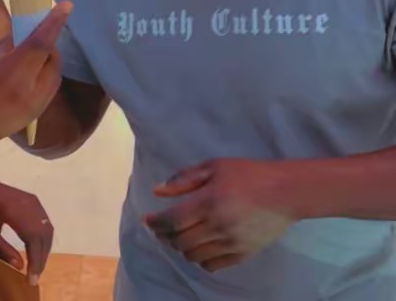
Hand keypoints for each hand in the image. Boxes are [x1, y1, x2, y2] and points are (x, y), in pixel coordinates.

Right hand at [0, 2, 69, 156]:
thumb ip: (7, 45)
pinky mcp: (41, 110)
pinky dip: (47, 71)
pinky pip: (52, 83)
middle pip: (51, 55)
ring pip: (55, 70)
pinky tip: (33, 71)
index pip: (39, 43)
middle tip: (39, 32)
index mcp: (9, 72)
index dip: (53, 23)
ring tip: (34, 54)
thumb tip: (24, 31)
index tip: (67, 5)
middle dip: (49, 40)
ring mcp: (38, 101)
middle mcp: (29, 87)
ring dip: (49, 57)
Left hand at [0, 177, 53, 285]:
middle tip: (33, 277)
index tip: (31, 279)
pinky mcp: (31, 199)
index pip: (33, 237)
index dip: (36, 259)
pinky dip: (43, 238)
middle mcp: (27, 202)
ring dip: (44, 248)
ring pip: (47, 227)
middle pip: (44, 233)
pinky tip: (36, 249)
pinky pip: (44, 221)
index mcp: (13, 208)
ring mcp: (31, 199)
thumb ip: (0, 248)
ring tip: (35, 266)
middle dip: (42, 257)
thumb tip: (21, 266)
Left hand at [145, 159, 296, 273]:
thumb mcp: (213, 167)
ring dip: (180, 248)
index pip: (172, 220)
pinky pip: (213, 265)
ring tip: (178, 237)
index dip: (155, 222)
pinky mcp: (243, 253)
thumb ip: (184, 180)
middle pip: (180, 241)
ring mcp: (230, 243)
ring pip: (194, 255)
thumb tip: (158, 190)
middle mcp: (217, 226)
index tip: (147, 219)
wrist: (285, 192)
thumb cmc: (247, 174)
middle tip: (160, 228)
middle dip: (165, 235)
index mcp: (208, 202)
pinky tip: (198, 247)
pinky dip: (200, 259)